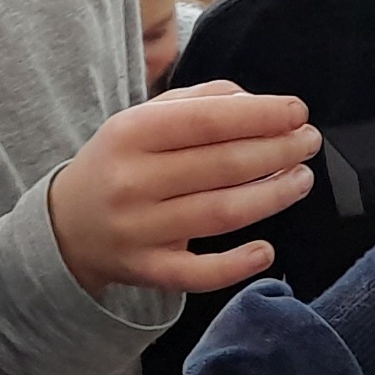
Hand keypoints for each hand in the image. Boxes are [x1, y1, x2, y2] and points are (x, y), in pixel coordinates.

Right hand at [48, 81, 320, 296]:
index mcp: (132, 133)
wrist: (66, 225)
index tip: (298, 111)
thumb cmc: (123, 161)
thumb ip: (203, 100)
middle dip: (277, 150)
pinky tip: (266, 251)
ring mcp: (138, 230)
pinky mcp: (146, 270)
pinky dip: (235, 265)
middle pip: (221, 165)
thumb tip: (258, 103)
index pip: (207, 120)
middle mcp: (132, 181)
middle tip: (309, 142)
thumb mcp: (146, 118)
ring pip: (220, 213)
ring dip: (272, 195)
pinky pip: (196, 273)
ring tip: (302, 179)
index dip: (260, 115)